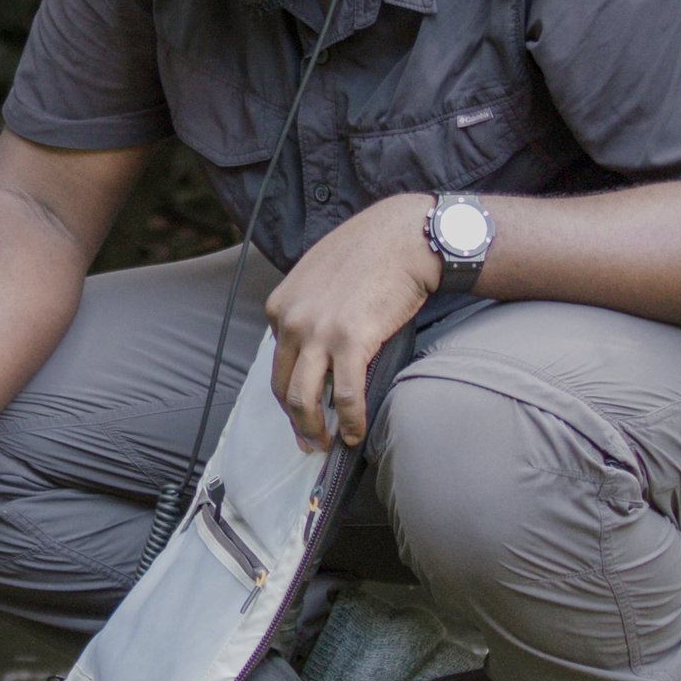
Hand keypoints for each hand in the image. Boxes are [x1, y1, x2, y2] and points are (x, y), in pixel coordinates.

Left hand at [267, 194, 439, 450]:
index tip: (303, 406)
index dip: (291, 389)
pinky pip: (346, 395)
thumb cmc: (369, 250)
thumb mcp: (319, 273)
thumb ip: (308, 306)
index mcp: (281, 304)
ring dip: (313, 430)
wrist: (403, 236)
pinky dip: (350, 420)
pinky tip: (356, 432)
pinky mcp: (351, 341)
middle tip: (308, 439)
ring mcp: (319, 332)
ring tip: (327, 443)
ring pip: (303, 400)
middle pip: (282, 386)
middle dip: (295, 421)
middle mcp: (292, 320)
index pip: (277, 361)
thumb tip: (314, 343)